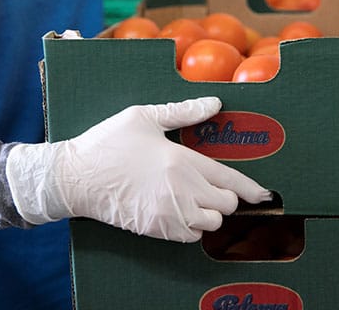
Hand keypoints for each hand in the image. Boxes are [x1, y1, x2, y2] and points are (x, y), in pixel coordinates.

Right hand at [6, 96, 270, 241]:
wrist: (74, 177)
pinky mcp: (154, 229)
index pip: (230, 180)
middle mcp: (180, 190)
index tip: (264, 194)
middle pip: (226, 205)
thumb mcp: (144, 116)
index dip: (252, 189)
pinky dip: (192, 227)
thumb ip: (184, 112)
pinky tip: (179, 210)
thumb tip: (215, 101)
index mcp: (181, 160)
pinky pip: (190, 236)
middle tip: (210, 185)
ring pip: (210, 223)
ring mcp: (167, 213)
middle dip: (225, 197)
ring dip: (208, 213)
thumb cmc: (107, 142)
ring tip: (193, 198)